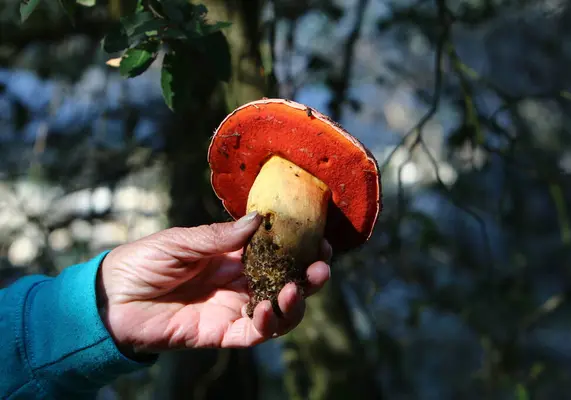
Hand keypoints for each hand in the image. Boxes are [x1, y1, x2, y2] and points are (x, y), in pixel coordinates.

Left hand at [95, 212, 330, 356]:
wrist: (111, 300)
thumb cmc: (142, 262)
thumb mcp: (180, 241)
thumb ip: (218, 236)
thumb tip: (258, 220)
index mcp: (232, 256)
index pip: (275, 252)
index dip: (299, 247)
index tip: (318, 239)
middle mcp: (239, 282)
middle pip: (285, 280)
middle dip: (308, 275)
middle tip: (321, 267)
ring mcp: (232, 308)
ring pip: (278, 309)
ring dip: (294, 301)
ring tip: (294, 289)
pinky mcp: (222, 333)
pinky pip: (254, 333)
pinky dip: (269, 323)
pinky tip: (269, 309)